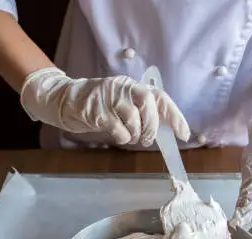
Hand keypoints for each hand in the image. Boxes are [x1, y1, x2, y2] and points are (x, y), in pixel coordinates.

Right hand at [20, 67, 189, 146]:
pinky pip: (118, 129)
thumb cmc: (100, 106)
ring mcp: (109, 98)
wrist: (66, 100)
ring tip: (129, 137)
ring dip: (135, 135)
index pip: (160, 98)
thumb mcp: (124, 104)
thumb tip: (166, 129)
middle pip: (148, 105)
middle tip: (146, 140)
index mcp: (133, 86)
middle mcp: (123, 88)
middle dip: (151, 127)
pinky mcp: (96, 111)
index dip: (175, 116)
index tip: (184, 134)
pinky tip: (118, 135)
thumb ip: (143, 112)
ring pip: (133, 119)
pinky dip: (122, 137)